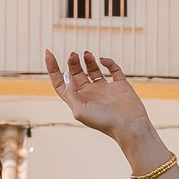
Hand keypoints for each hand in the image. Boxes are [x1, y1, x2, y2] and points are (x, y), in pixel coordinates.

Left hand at [43, 50, 169, 171]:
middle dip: (72, 62)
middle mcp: (90, 93)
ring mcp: (105, 88)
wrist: (129, 126)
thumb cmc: (104, 122)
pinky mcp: (120, 85)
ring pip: (93, 69)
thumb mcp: (79, 111)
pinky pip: (113, 69)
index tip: (48, 52)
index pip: (61, 82)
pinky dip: (108, 62)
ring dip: (88, 60)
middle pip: (77, 73)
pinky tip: (103, 60)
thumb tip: (68, 79)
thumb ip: (70, 94)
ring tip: (87, 54)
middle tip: (73, 55)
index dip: (53, 68)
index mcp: (79, 100)